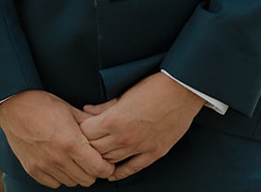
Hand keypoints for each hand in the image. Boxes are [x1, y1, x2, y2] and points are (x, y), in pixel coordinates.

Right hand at [0, 90, 114, 187]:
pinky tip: (59, 162)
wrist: (14, 105)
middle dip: (93, 171)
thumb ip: (89, 124)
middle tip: (91, 160)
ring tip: (74, 159)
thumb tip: (105, 131)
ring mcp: (44, 166)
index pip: (98, 169)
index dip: (107, 167)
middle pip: (87, 180)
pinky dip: (60, 176)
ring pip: (71, 182)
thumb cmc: (43, 104)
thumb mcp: (70, 110)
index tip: (107, 162)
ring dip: (76, 174)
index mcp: (71, 142)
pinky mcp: (32, 169)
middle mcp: (58, 158)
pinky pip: (54, 183)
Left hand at [78, 72, 203, 179]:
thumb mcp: (124, 93)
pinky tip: (112, 173)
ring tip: (95, 157)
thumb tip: (87, 111)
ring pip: (111, 161)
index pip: (86, 134)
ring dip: (101, 159)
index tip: (78, 130)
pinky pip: (132, 168)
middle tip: (83, 145)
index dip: (79, 132)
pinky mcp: (154, 152)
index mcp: (113, 120)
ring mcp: (139, 147)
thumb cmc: (154, 86)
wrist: (182, 90)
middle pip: (95, 150)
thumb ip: (104, 106)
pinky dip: (120, 173)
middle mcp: (123, 137)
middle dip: (87, 147)